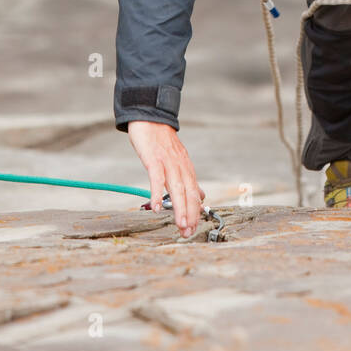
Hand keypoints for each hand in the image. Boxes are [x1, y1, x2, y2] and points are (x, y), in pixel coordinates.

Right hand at [127, 121, 204, 237]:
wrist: (150, 118)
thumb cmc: (161, 142)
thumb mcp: (178, 160)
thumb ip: (188, 179)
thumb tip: (200, 195)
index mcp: (186, 169)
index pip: (195, 194)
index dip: (195, 211)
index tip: (194, 228)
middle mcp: (181, 166)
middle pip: (189, 193)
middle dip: (190, 214)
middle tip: (188, 232)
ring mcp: (168, 162)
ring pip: (177, 188)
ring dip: (180, 208)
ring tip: (181, 225)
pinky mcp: (154, 158)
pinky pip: (157, 178)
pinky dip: (157, 193)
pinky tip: (157, 207)